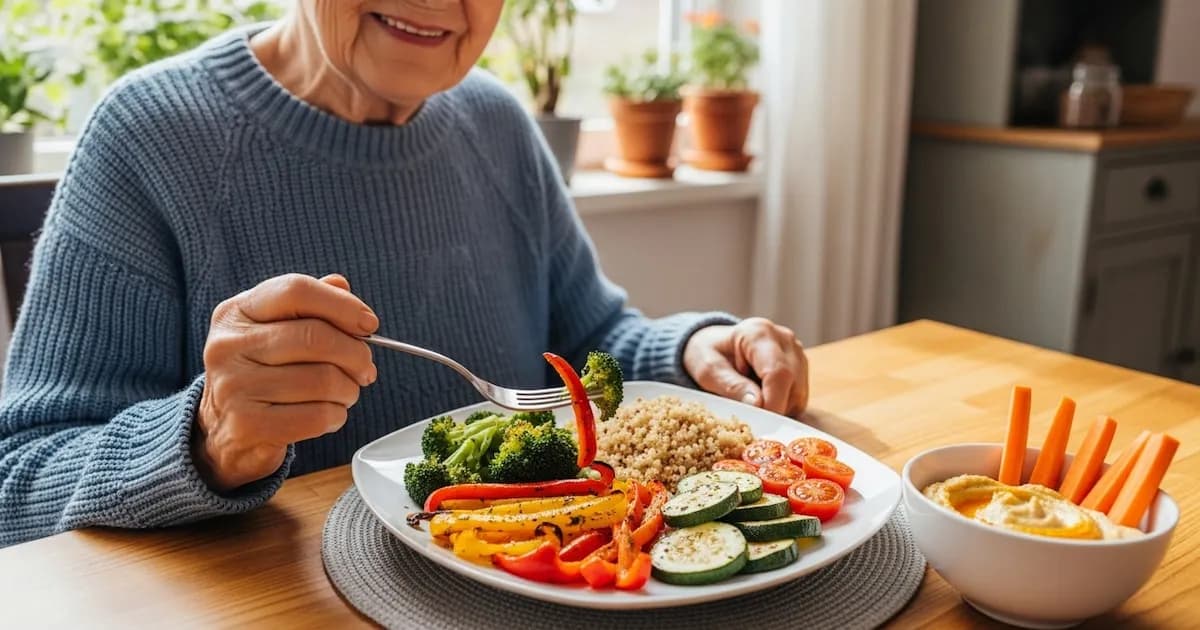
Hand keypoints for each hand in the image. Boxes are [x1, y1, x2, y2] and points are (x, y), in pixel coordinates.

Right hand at [193, 273, 378, 491]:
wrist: (224, 432)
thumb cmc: (261, 374)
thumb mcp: (273, 330)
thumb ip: (307, 304)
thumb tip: (341, 286)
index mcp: (235, 312)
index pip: (295, 291)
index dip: (342, 305)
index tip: (369, 325)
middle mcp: (228, 346)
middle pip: (315, 337)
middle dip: (356, 354)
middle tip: (365, 368)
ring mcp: (234, 387)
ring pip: (322, 380)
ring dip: (349, 389)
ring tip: (345, 393)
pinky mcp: (247, 426)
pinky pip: (317, 416)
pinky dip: (336, 416)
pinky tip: (330, 413)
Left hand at [683, 318, 808, 416]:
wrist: (715, 345)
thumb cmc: (709, 354)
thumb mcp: (709, 370)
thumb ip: (732, 385)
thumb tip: (758, 404)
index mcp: (759, 334)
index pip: (778, 372)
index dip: (773, 402)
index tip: (759, 422)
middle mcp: (784, 340)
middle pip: (792, 384)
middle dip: (773, 408)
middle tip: (751, 418)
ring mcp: (796, 353)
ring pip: (799, 394)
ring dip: (778, 409)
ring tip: (752, 403)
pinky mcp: (801, 369)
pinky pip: (798, 398)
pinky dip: (782, 407)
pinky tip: (763, 401)